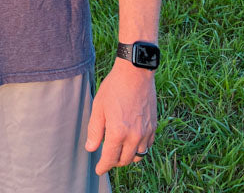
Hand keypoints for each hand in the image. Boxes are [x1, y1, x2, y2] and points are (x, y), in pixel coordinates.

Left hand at [85, 58, 156, 174]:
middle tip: (107, 158)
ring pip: (138, 156)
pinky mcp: (153, 126)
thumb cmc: (114, 87)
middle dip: (114, 162)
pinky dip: (139, 148)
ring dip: (128, 157)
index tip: (99, 170)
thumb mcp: (98, 107)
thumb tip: (91, 148)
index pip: (110, 158)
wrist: (135, 73)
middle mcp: (134, 136)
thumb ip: (95, 131)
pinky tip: (132, 142)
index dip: (103, 167)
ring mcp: (146, 132)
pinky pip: (147, 146)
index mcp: (118, 132)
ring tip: (119, 151)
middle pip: (124, 160)